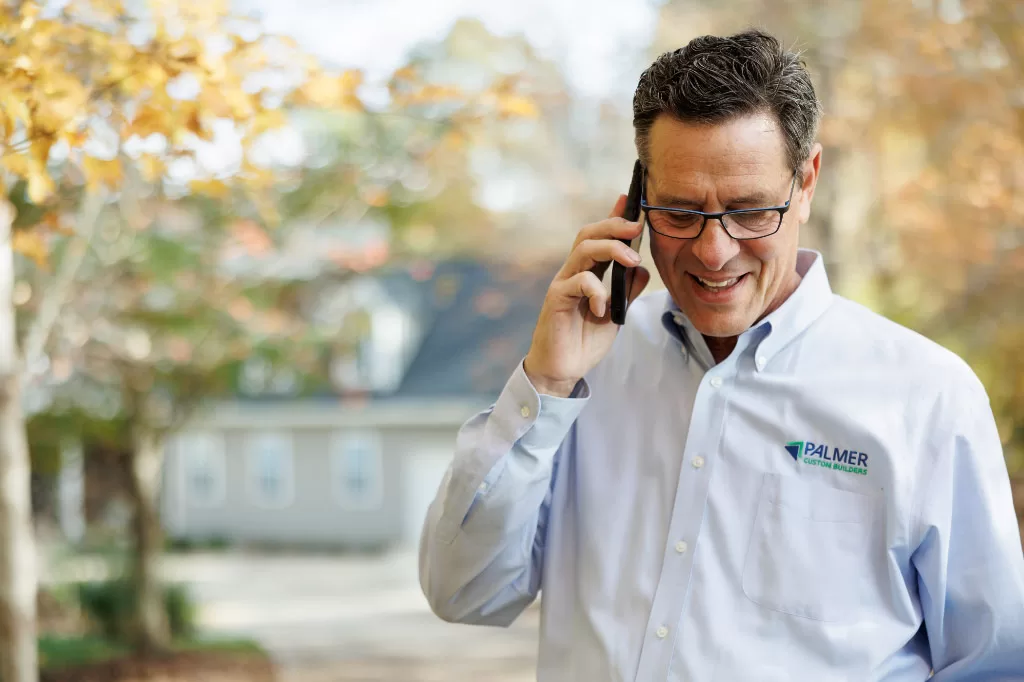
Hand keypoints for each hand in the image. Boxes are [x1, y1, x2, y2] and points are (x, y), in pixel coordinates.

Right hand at [523, 195, 649, 396]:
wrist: (562, 370)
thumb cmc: (585, 340)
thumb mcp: (616, 314)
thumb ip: (627, 290)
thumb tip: (642, 267)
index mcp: (588, 272)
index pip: (600, 237)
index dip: (613, 216)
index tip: (630, 199)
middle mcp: (573, 272)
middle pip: (588, 233)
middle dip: (614, 224)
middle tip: (638, 226)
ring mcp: (563, 283)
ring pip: (584, 249)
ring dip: (612, 249)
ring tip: (632, 261)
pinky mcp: (556, 299)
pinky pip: (578, 281)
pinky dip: (596, 290)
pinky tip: (603, 307)